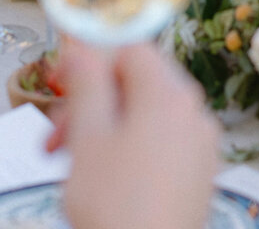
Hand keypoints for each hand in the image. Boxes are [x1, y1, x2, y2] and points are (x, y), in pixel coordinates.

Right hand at [51, 42, 217, 228]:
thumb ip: (86, 84)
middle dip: (93, 105)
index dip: (90, 61)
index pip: (129, 49)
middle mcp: (194, 113)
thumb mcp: (88, 139)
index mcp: (170, 94)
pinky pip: (162, 146)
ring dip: (106, 132)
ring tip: (75, 168)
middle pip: (138, 84)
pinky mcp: (199, 177)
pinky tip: (105, 185)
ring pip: (146, 118)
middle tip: (57, 141)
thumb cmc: (117, 209)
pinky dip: (130, 153)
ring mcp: (201, 147)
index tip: (59, 86)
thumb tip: (83, 48)